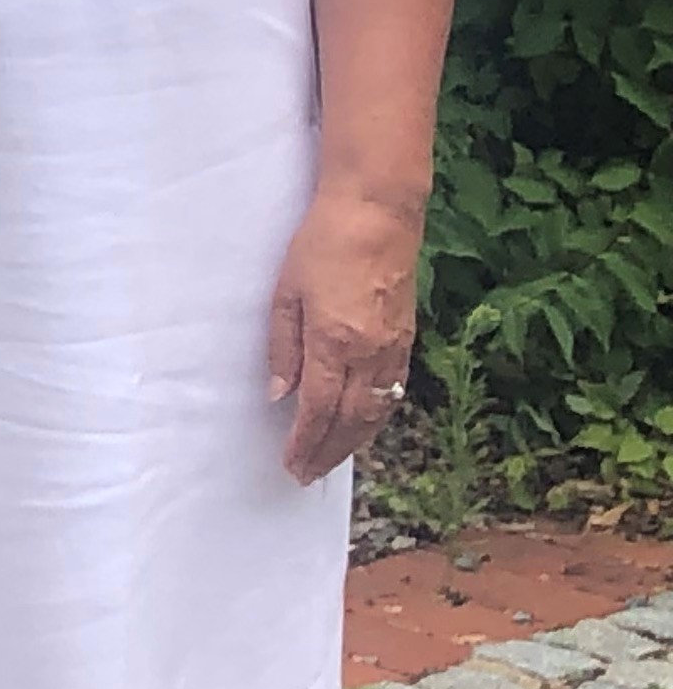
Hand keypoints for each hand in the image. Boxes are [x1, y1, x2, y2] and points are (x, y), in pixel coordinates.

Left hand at [269, 185, 422, 482]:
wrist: (377, 213)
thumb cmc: (322, 243)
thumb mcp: (286, 291)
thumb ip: (283, 346)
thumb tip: (280, 394)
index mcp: (334, 341)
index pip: (319, 409)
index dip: (305, 442)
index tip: (291, 464)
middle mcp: (370, 353)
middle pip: (350, 420)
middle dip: (328, 452)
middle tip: (307, 475)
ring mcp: (394, 348)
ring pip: (376, 411)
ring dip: (353, 441)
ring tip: (331, 458)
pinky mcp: (407, 338)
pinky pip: (393, 391)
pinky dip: (376, 417)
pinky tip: (362, 424)